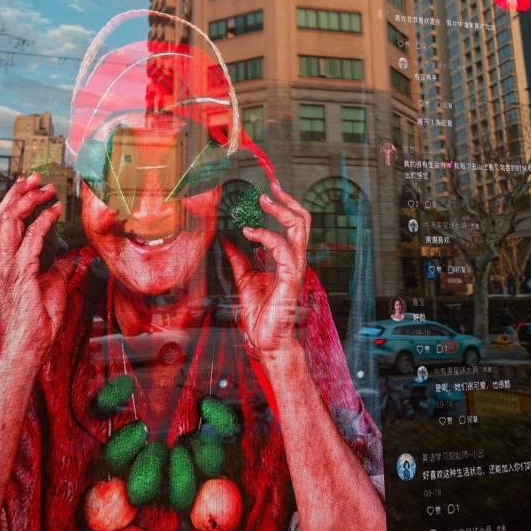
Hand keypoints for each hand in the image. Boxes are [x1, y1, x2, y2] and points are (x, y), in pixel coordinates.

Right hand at [0, 173, 68, 354]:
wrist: (31, 344)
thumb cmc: (40, 321)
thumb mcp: (52, 287)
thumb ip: (58, 269)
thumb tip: (70, 258)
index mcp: (0, 264)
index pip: (1, 224)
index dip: (15, 202)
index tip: (32, 188)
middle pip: (0, 215)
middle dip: (18, 192)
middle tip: (36, 177)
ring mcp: (6, 267)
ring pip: (9, 221)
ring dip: (29, 200)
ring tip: (46, 188)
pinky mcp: (21, 273)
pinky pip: (30, 239)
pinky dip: (43, 222)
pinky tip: (55, 211)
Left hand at [221, 181, 309, 353]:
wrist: (267, 341)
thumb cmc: (261, 315)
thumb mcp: (244, 279)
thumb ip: (239, 259)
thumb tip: (227, 240)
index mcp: (287, 260)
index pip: (294, 225)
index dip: (284, 206)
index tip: (267, 193)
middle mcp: (295, 261)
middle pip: (303, 222)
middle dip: (288, 202)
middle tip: (270, 188)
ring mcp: (295, 269)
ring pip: (300, 229)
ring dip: (281, 211)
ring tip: (263, 201)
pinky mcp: (290, 279)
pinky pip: (284, 250)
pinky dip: (267, 236)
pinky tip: (249, 233)